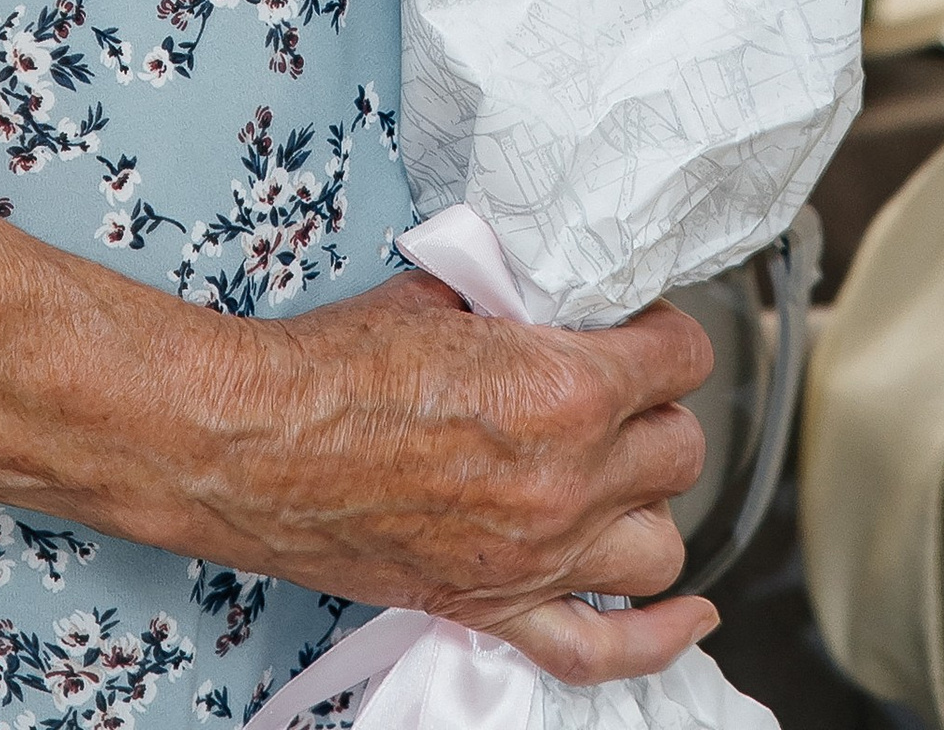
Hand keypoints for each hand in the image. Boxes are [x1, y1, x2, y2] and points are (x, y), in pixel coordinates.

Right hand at [203, 270, 717, 686]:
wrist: (256, 441)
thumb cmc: (333, 366)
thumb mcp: (443, 294)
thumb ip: (517, 301)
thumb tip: (548, 296)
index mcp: (565, 387)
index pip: (681, 358)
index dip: (662, 336)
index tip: (636, 332)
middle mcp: (568, 479)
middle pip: (680, 451)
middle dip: (654, 413)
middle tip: (614, 395)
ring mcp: (538, 555)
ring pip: (661, 546)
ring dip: (646, 506)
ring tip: (615, 477)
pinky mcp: (495, 605)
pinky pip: (603, 650)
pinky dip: (655, 639)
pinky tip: (686, 620)